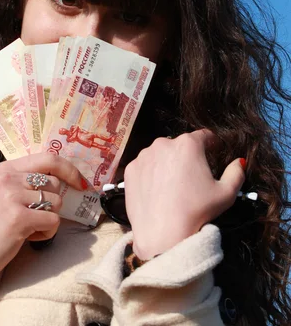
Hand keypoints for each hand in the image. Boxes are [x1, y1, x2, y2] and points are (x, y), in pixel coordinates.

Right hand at [0, 153, 83, 282]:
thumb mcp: (4, 192)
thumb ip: (27, 182)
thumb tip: (64, 178)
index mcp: (7, 168)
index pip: (48, 158)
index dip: (69, 169)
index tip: (79, 182)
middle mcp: (9, 178)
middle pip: (54, 183)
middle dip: (52, 203)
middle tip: (35, 216)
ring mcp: (12, 197)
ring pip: (56, 203)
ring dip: (48, 220)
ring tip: (28, 227)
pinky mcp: (18, 218)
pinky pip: (53, 221)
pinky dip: (46, 233)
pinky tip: (28, 237)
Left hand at [124, 130, 245, 259]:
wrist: (162, 233)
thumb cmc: (198, 211)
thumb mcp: (227, 193)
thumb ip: (236, 173)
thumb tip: (239, 162)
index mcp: (188, 144)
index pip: (204, 136)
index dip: (211, 144)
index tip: (213, 153)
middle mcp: (163, 143)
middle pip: (180, 145)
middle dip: (187, 156)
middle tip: (192, 177)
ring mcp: (144, 156)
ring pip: (160, 154)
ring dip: (167, 163)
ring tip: (173, 186)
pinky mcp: (131, 169)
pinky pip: (145, 166)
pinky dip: (151, 174)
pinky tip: (157, 191)